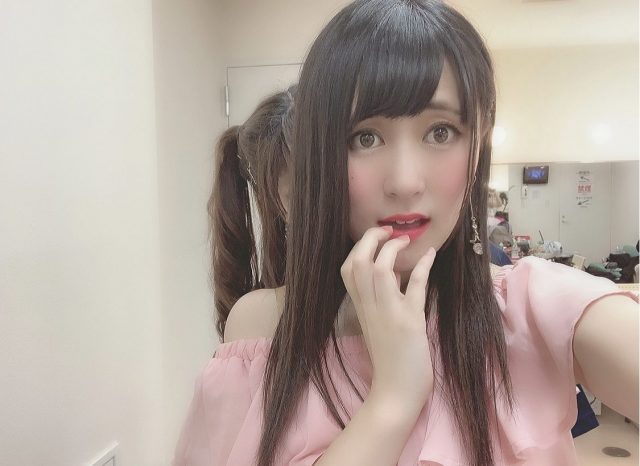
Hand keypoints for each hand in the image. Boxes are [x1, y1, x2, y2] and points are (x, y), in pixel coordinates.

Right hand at [340, 226, 435, 410]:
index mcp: (360, 307)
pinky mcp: (410, 322)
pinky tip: (431, 254)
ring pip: (381, 271)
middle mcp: (369, 306)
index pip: (348, 267)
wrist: (394, 392)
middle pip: (359, 262)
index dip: (361, 247)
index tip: (377, 238)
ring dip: (393, 250)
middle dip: (372, 239)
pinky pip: (414, 288)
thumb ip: (378, 299)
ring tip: (406, 240)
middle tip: (389, 232)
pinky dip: (422, 268)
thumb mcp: (377, 324)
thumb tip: (394, 271)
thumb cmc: (388, 360)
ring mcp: (389, 313)